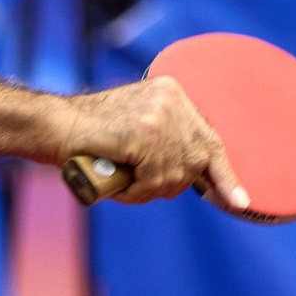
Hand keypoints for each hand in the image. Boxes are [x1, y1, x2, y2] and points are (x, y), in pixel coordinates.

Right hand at [58, 76, 247, 209]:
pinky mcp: (145, 133)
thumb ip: (167, 142)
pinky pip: (152, 180)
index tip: (240, 202)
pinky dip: (134, 190)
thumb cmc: (90, 135)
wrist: (55, 125)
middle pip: (194, 163)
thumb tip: (200, 175)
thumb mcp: (138, 128)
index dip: (224, 175)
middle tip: (138, 183)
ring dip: (145, 188)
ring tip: (121, 176)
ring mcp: (160, 115)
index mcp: (173, 93)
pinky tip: (116, 177)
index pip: (210, 139)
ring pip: (173, 176)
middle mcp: (172, 99)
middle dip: (169, 183)